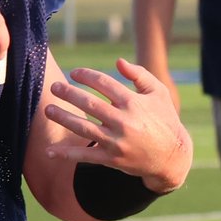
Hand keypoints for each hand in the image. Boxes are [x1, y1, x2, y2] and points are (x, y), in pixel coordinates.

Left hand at [43, 57, 191, 192]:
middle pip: (89, 104)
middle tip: (54, 87)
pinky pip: (85, 156)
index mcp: (133, 103)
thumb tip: (118, 61)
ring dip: (63, 118)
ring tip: (48, 110)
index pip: (103, 83)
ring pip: (83, 128)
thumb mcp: (158, 93)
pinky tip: (49, 151)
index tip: (74, 72)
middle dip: (68, 94)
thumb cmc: (164, 119)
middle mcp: (124, 121)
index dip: (86, 76)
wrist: (172, 157)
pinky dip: (66, 154)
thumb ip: (139, 74)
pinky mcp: (112, 159)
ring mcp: (116, 142)